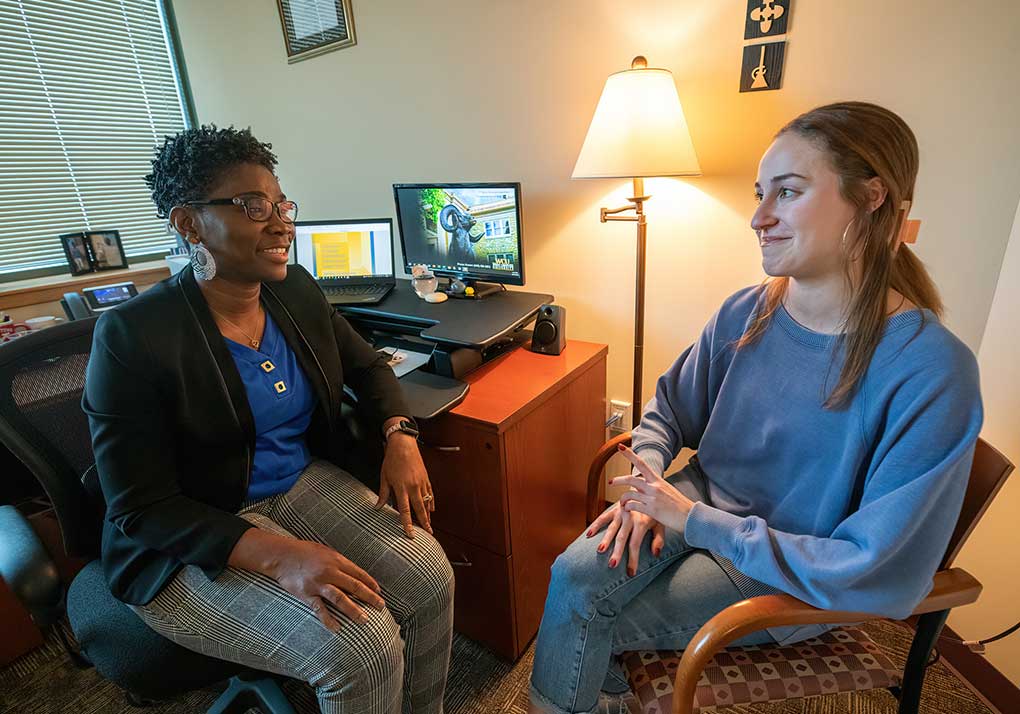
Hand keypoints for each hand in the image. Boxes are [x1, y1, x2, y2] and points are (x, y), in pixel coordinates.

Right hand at [267, 537, 385, 631]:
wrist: (282, 555)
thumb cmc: (305, 551)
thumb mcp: (326, 551)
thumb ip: (339, 562)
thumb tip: (354, 573)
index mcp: (337, 560)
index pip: (359, 574)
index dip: (371, 584)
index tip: (379, 592)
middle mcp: (330, 572)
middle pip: (354, 586)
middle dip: (370, 597)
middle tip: (381, 606)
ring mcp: (318, 584)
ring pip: (340, 598)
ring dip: (354, 610)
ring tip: (364, 620)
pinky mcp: (307, 594)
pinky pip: (320, 609)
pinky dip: (328, 619)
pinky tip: (336, 628)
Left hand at [377, 431, 433, 537]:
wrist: (404, 445)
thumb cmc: (392, 460)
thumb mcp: (384, 478)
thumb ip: (383, 494)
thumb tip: (377, 507)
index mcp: (401, 488)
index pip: (405, 511)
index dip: (407, 524)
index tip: (410, 534)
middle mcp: (413, 487)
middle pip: (419, 509)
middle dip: (424, 523)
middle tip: (428, 533)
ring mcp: (421, 483)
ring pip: (426, 503)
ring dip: (428, 515)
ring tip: (429, 525)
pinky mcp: (426, 478)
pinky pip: (430, 493)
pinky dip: (431, 502)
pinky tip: (431, 509)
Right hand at [586, 502, 664, 576]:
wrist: (647, 490)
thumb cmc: (654, 512)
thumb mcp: (661, 524)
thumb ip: (659, 539)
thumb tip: (655, 555)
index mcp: (642, 523)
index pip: (636, 543)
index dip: (633, 559)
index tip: (630, 573)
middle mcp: (630, 518)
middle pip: (622, 537)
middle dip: (617, 552)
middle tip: (612, 565)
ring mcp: (620, 513)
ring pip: (611, 528)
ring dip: (605, 539)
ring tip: (600, 550)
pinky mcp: (613, 509)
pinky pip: (603, 517)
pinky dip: (595, 525)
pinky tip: (589, 535)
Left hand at [611, 444, 694, 531]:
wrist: (691, 516)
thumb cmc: (679, 506)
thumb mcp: (667, 491)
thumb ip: (654, 487)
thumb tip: (643, 487)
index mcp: (658, 480)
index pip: (641, 464)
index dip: (629, 455)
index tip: (620, 447)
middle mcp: (654, 487)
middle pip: (631, 479)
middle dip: (618, 480)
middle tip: (610, 482)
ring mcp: (652, 498)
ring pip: (629, 494)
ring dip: (622, 499)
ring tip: (622, 504)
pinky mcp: (651, 510)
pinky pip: (632, 506)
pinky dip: (627, 508)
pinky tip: (628, 511)